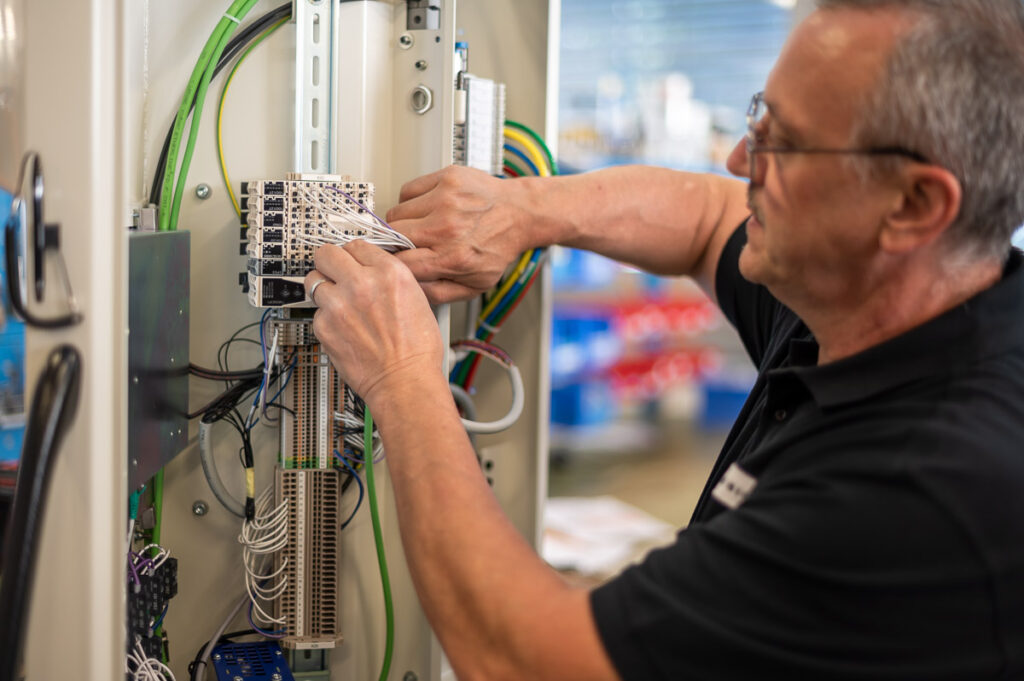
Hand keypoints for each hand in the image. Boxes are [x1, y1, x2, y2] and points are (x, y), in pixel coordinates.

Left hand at [305, 241, 442, 407]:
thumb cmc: (417, 350)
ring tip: (338, 302)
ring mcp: (338, 305)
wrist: (405, 383)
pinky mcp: (324, 327)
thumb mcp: (417, 298)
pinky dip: (326, 318)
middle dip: (330, 262)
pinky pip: (316, 312)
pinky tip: (344, 328)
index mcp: (389, 272)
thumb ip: (389, 277)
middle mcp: (361, 283)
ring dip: (324, 288)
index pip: (357, 244)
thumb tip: (370, 268)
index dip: (354, 255)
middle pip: (327, 253)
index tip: (352, 261)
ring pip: (313, 280)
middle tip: (334, 271)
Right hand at [387, 165, 534, 303]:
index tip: (396, 261)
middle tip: (408, 243)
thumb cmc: (498, 247)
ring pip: (395, 212)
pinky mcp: (446, 178)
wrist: (520, 213)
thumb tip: (410, 289)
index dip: (394, 263)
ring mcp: (446, 200)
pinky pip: (407, 190)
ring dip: (402, 221)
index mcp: (452, 257)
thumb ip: (439, 293)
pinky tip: (426, 207)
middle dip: (396, 242)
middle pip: (393, 236)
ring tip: (422, 224)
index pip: (401, 263)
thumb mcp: (474, 285)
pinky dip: (410, 200)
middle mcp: (447, 228)